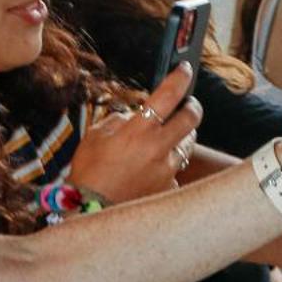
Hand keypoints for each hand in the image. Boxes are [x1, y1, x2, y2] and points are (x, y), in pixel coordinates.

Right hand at [69, 66, 201, 201]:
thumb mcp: (95, 137)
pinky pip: (177, 169)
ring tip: (168, 137)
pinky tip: (154, 168)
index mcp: (140, 130)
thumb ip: (118, 121)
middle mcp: (159, 148)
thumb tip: (133, 116)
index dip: (180, 78)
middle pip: (192, 118)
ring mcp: (168, 169)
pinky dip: (169, 164)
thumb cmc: (89, 173)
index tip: (185, 69)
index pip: (169, 95)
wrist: (90, 211)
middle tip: (187, 104)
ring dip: (182, 136)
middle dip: (192, 107)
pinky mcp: (169, 187)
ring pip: (188, 144)